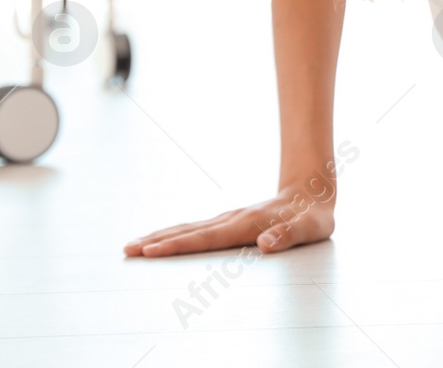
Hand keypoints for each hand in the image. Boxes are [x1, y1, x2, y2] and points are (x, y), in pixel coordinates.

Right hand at [122, 173, 335, 257]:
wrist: (315, 190)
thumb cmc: (314, 217)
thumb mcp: (312, 229)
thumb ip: (289, 235)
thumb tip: (265, 244)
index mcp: (248, 224)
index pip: (207, 238)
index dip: (179, 246)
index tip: (151, 252)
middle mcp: (234, 218)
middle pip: (189, 231)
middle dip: (157, 241)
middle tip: (127, 249)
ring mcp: (230, 217)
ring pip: (189, 227)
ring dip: (161, 236)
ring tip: (134, 245)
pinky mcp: (230, 220)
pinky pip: (197, 227)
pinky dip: (175, 233)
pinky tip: (162, 239)